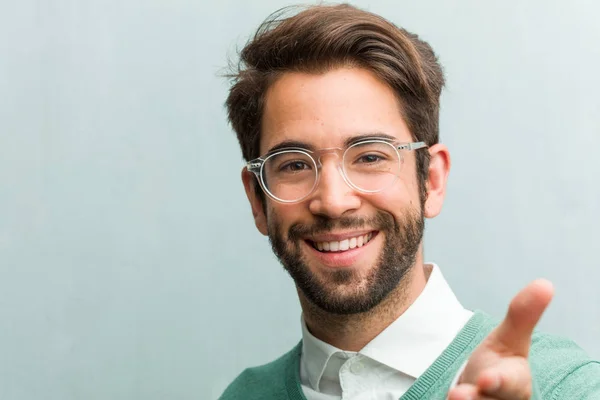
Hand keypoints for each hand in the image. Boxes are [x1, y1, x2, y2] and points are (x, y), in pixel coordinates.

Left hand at [447, 279, 553, 399]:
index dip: (499, 382)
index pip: (511, 385)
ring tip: (451, 397)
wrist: (480, 391)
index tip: (487, 379)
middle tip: (459, 395)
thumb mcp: (508, 339)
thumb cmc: (497, 364)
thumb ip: (522, 316)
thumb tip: (545, 283)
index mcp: (515, 383)